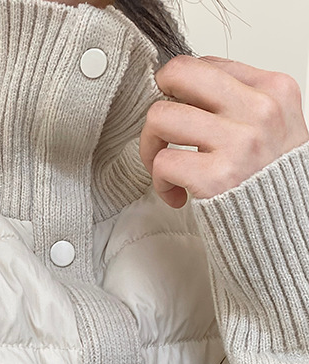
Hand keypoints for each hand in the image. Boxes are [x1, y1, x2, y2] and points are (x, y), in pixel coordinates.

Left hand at [139, 54, 308, 207]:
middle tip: (162, 129)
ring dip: (151, 146)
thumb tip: (189, 89)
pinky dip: (159, 182)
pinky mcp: (217, 177)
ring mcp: (238, 143)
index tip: (182, 112)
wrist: (288, 225)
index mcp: (274, 89)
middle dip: (158, 101)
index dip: (181, 89)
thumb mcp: (276, 123)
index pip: (206, 64)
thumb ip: (241, 101)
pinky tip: (176, 193)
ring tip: (166, 165)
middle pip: (179, 75)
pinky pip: (162, 162)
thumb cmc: (273, 178)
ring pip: (161, 117)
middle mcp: (258, 110)